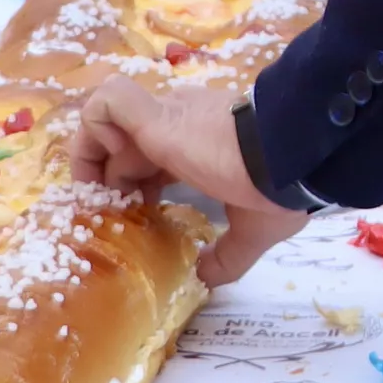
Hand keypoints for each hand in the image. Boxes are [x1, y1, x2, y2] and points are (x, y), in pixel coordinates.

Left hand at [72, 77, 313, 283]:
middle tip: (109, 216)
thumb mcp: (254, 230)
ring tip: (99, 200)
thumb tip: (205, 279)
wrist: (290, 160)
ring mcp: (163, 115)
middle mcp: (177, 121)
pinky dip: (95, 132)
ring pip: (105, 119)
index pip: (149, 156)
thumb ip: (226, 256)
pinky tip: (111, 173)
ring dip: (92, 158)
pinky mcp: (154, 116)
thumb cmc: (277, 188)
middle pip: (121, 143)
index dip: (134, 187)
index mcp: (198, 143)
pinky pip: (107, 103)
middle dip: (106, 180)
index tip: (138, 220)